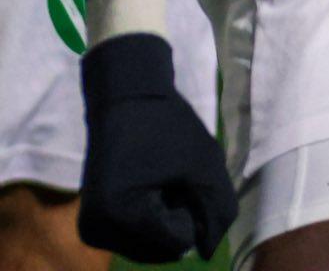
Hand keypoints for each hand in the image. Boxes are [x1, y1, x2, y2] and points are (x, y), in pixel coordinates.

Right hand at [78, 32, 235, 261]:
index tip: (185, 175)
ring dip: (166, 218)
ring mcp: (92, 231)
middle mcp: (97, 232)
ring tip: (164, 178)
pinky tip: (151, 185)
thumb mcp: (204, 165)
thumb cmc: (167, 125)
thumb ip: (216, 209)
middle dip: (179, 217)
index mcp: (120, 216)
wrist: (126, 98)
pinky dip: (151, 218)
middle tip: (176, 176)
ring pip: (149, 246)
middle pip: (161, 248)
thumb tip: (207, 251)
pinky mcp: (93, 225)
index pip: (177, 242)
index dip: (194, 210)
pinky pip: (134, 238)